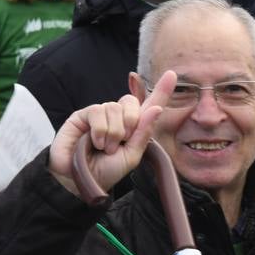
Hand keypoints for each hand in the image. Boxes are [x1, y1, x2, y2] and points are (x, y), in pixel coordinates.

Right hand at [48, 70, 174, 199]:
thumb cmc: (107, 171)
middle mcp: (117, 117)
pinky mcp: (83, 115)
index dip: (161, 90)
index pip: (149, 104)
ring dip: (112, 132)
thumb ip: (143, 133)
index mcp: (134, 127)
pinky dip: (100, 130)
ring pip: (114, 107)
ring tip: (104, 148)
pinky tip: (94, 142)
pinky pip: (98, 111)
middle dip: (130, 122)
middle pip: (131, 102)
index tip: (172, 74)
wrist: (82, 180)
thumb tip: (156, 108)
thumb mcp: (132, 156)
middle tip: (121, 142)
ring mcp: (100, 114)